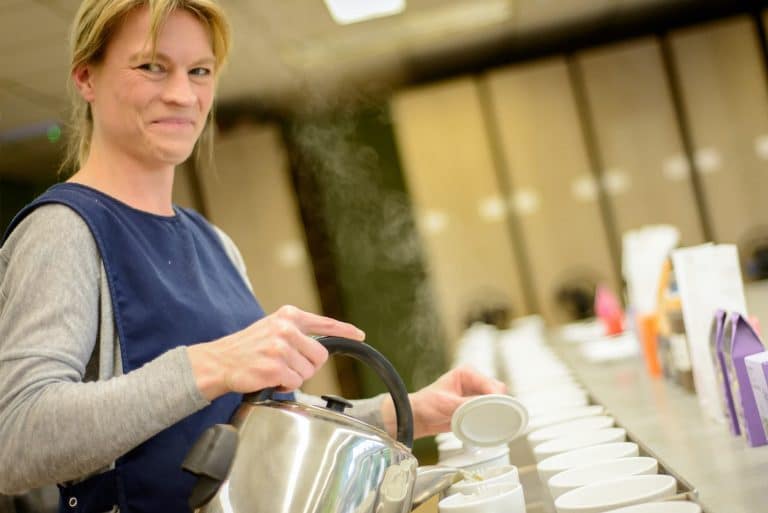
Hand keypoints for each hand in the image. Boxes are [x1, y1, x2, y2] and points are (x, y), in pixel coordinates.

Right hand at [187, 305, 364, 400]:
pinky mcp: (275, 367)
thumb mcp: (272, 328)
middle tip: (286, 365)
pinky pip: (294, 383)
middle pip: (320, 357)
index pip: (324, 323)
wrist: (219, 361)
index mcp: (288, 316)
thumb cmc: (247, 348)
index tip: (359, 336)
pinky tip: (269, 378)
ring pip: (308, 373)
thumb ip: (297, 332)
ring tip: (273, 370)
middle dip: (307, 366)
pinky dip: (284, 386)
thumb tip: (322, 346)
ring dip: (293, 377)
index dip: (345, 331)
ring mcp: (280, 348)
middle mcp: (286, 329)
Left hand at [381, 365, 506, 438]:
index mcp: (467, 373)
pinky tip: (488, 425)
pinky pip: (490, 411)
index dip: (496, 397)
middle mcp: (474, 381)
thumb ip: (467, 405)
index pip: (490, 384)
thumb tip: (486, 407)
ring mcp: (476, 394)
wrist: (419, 417)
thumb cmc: (427, 405)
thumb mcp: (447, 404)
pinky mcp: (476, 406)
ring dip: (495, 411)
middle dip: (498, 405)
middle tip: (496, 419)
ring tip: (491, 423)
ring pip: (496, 402)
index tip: (499, 410)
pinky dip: (491, 417)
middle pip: (497, 392)